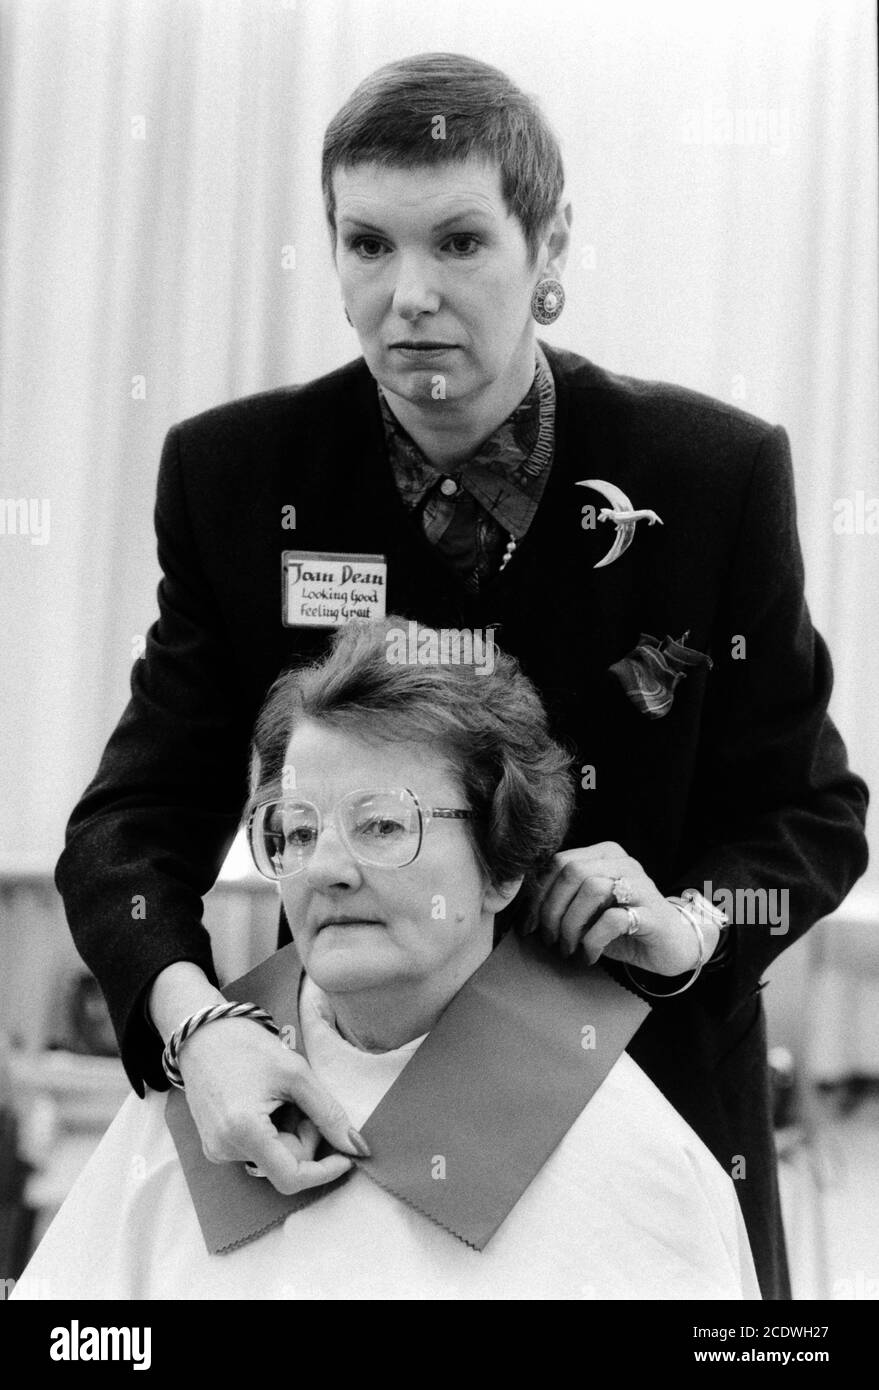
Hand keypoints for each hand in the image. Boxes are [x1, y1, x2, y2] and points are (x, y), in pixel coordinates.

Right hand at [177, 1015, 362, 1193]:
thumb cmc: (249, 1046)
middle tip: (303, 1100)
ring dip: (288, 1134)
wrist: (203, 1033)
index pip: (291, 1178)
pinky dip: (271, 1133)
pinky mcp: (214, 1146)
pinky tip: (265, 1104)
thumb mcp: (296, 1073)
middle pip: (285, 1165)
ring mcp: (216, 1150)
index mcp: (243, 1132)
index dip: (324, 1172)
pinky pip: (256, 1151)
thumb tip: (357, 1147)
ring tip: (280, 1097)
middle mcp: (224, 1149)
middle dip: (305, 1138)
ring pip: (273, 1158)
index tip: (347, 1156)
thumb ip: (328, 1113)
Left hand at [526, 843, 719, 976]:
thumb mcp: (588, 909)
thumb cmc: (622, 926)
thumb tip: (524, 910)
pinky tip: (588, 955)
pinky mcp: (652, 912)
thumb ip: (563, 899)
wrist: (671, 944)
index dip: (537, 895)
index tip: (528, 925)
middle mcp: (623, 862)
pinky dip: (592, 940)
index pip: (558, 862)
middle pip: (572, 872)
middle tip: (548, 939)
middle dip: (551, 909)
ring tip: (568, 948)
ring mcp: (640, 885)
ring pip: (592, 889)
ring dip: (571, 925)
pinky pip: (613, 919)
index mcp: (604, 855)